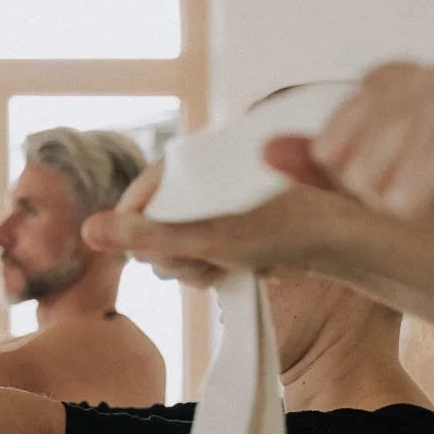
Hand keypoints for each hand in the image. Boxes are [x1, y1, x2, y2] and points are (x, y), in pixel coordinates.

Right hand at [82, 160, 350, 287]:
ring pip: (176, 249)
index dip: (145, 239)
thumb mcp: (206, 236)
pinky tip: (243, 267)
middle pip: (152, 233)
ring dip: (200, 267)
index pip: (132, 206)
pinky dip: (218, 266)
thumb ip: (145, 235)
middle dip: (178, 258)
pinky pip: (202, 253)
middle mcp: (197, 181)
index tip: (175, 256)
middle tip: (211, 263)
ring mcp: (214, 204)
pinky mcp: (232, 223)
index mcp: (186, 167)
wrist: (346, 236)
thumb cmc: (282, 230)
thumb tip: (87, 230)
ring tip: (233, 264)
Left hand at [267, 62, 433, 230]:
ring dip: (428, 215)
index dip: (349, 180)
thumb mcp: (383, 171)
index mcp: (394, 80)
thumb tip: (268, 151)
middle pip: (360, 174)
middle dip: (387, 202)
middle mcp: (432, 82)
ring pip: (405, 194)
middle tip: (424, 195)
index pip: (328, 145)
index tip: (383, 180)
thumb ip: (323, 163)